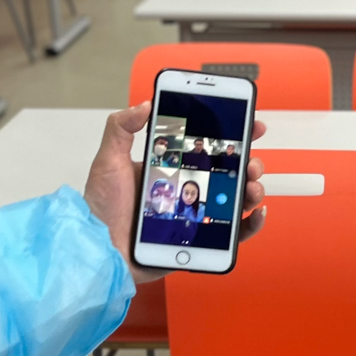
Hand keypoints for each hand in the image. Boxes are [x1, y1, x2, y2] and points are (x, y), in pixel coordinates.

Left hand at [83, 102, 268, 284]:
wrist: (100, 250)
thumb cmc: (101, 209)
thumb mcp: (108, 161)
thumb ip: (121, 128)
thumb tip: (145, 104)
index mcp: (170, 168)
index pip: (207, 148)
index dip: (232, 136)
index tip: (250, 125)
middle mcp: (186, 190)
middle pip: (228, 172)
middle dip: (248, 162)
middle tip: (249, 162)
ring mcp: (195, 214)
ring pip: (235, 199)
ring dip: (251, 189)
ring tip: (251, 187)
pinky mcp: (199, 239)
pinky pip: (233, 233)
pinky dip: (251, 223)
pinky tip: (255, 213)